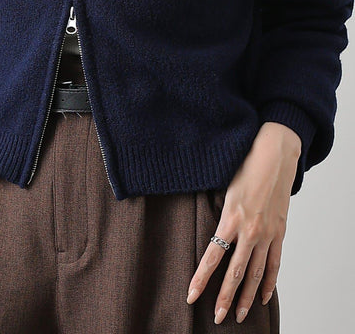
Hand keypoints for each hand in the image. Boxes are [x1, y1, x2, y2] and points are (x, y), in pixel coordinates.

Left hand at [186, 121, 300, 324]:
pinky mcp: (280, 232)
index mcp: (230, 217)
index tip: (190, 296)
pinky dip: (268, 282)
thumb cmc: (244, 165)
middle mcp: (250, 230)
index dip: (200, 279)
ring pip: (255, 273)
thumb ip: (216, 211)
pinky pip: (274, 263)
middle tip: (217, 318)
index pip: (212, 257)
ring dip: (246, 296)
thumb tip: (205, 227)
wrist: (274, 155)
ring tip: (238, 315)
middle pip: (235, 272)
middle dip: (224, 297)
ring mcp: (267, 233)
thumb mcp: (223, 187)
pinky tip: (261, 297)